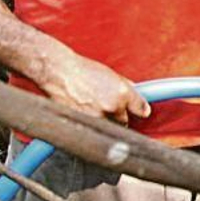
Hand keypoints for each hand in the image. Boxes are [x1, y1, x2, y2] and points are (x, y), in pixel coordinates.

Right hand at [35, 48, 150, 124]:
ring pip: (108, 128)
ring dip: (103, 122)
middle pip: (124, 123)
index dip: (139, 112)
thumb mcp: (111, 75)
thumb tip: (137, 99)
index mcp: (123, 93)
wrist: (58, 73)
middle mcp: (113, 107)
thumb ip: (126, 88)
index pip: (141, 110)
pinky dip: (90, 125)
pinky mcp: (84, 124)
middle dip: (118, 118)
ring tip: (92, 108)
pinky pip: (92, 130)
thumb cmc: (82, 71)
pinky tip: (83, 112)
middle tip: (108, 109)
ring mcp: (97, 117)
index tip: (140, 113)